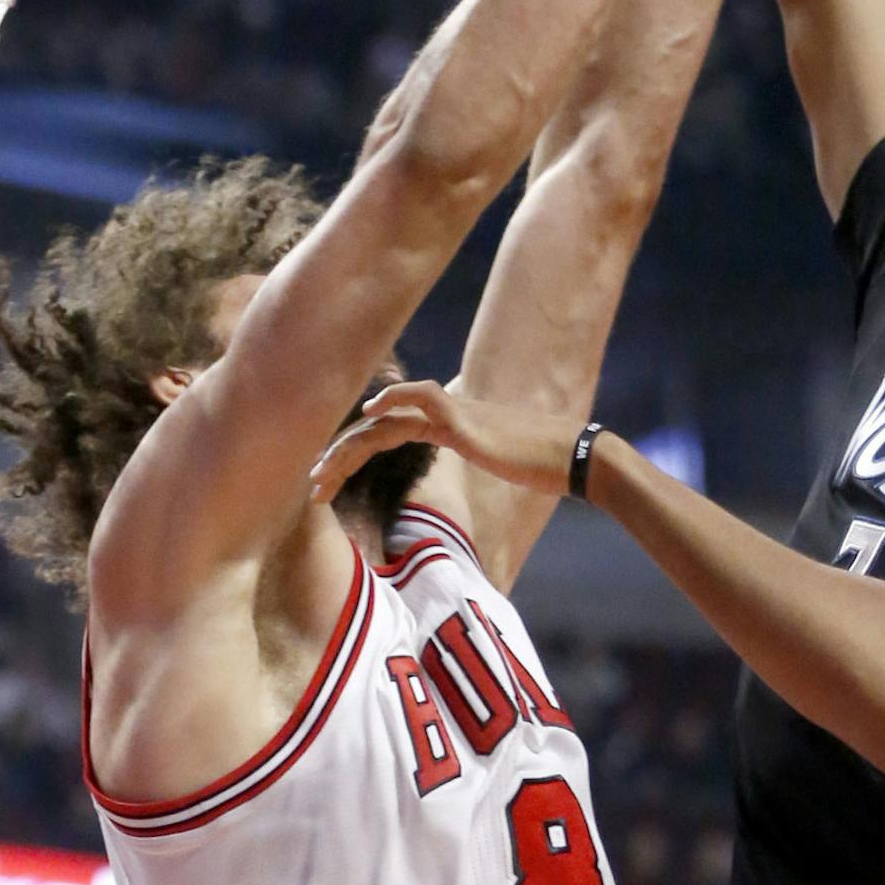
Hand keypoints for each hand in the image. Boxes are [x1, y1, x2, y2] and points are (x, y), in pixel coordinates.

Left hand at [311, 380, 581, 504]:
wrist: (572, 457)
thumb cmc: (538, 466)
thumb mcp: (492, 469)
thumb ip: (469, 465)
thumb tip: (461, 478)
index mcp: (445, 427)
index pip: (385, 435)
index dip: (352, 455)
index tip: (327, 482)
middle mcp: (442, 415)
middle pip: (376, 429)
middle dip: (339, 457)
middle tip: (312, 485)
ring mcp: (452, 413)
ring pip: (385, 420)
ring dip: (349, 447)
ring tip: (320, 475)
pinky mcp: (464, 419)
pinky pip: (421, 399)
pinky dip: (393, 399)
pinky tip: (368, 413)